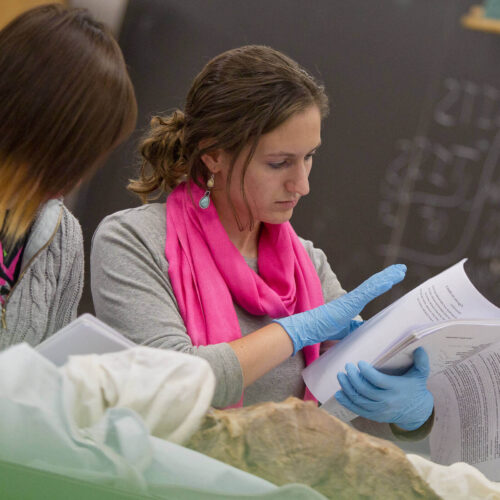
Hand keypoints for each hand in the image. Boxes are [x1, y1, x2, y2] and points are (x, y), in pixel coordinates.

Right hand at [274, 264, 405, 354]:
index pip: (371, 290)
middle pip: (374, 285)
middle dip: (388, 276)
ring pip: (373, 285)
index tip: (394, 277)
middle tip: (402, 269)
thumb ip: (356, 329)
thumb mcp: (346, 331)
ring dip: (387, 276)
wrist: (309, 328)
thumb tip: (366, 332)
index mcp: (352, 303)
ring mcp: (352, 298)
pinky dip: (379, 285)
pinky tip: (389, 280)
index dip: (382, 283)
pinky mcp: (350, 301)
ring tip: (400, 270)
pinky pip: (368, 291)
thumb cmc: (323, 329)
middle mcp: (353, 298)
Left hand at [334, 347, 433, 430]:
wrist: (416, 412)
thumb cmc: (415, 388)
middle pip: (365, 390)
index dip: (367, 372)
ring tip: (340, 375)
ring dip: (347, 387)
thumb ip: (421, 362)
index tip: (359, 363)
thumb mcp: (420, 375)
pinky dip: (347, 402)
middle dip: (353, 377)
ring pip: (359, 400)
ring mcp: (380, 410)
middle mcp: (387, 401)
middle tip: (347, 366)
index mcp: (397, 389)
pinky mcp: (374, 416)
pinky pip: (357, 410)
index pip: (378, 381)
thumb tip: (420, 348)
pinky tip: (339, 393)